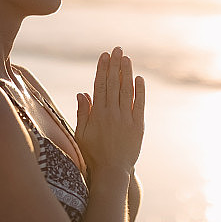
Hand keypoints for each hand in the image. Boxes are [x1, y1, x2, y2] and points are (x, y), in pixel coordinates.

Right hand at [75, 47, 144, 176]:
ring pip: (126, 90)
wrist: (111, 172)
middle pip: (113, 84)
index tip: (104, 55)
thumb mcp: (81, 134)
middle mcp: (112, 113)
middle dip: (115, 65)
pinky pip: (139, 104)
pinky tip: (138, 78)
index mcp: (97, 114)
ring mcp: (126, 119)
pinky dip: (139, 90)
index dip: (102, 69)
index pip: (100, 85)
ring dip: (126, 73)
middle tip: (117, 49)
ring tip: (126, 58)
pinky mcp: (138, 126)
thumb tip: (82, 92)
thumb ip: (83, 112)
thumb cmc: (92, 154)